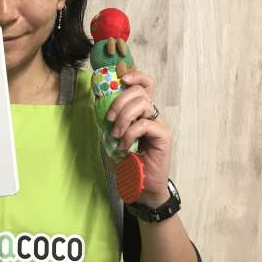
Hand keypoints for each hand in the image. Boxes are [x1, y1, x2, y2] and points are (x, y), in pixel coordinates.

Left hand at [106, 70, 171, 206]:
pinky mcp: (163, 136)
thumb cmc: (127, 161)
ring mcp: (159, 124)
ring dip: (124, 118)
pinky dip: (130, 133)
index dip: (136, 76)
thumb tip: (98, 99)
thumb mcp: (113, 136)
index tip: (122, 77)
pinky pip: (145, 124)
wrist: (140, 185)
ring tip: (117, 134)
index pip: (145, 84)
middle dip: (119, 101)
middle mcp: (152, 114)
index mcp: (141, 111)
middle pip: (139, 91)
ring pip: (143, 104)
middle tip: (109, 119)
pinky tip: (125, 146)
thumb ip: (110, 119)